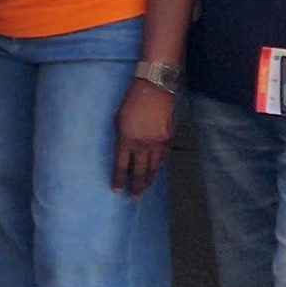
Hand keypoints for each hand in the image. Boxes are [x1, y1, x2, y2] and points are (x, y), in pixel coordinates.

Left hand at [111, 76, 175, 194]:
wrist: (154, 89)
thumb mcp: (118, 120)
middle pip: (139, 172)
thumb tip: (122, 152)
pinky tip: (154, 171)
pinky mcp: (168, 139)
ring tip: (144, 189)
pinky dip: (157, 167)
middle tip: (133, 197)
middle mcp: (142, 145)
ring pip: (153, 168)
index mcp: (125, 139)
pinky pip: (162, 158)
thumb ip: (120, 138)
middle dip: (135, 187)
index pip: (121, 166)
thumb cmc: (130, 101)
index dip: (119, 180)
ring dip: (148, 180)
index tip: (117, 190)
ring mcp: (157, 143)